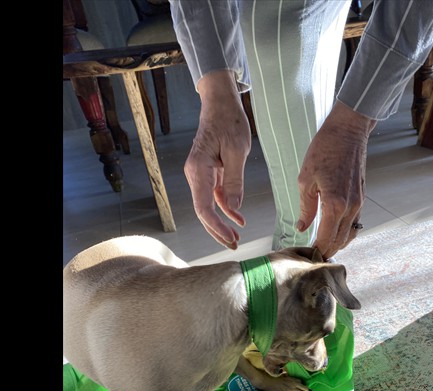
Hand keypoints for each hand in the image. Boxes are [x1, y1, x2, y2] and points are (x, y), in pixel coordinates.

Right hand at [184, 70, 251, 249]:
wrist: (220, 103)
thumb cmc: (229, 121)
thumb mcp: (238, 151)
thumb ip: (234, 182)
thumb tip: (233, 209)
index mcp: (198, 169)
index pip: (203, 206)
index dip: (216, 226)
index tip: (230, 238)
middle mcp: (195, 173)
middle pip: (203, 210)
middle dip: (217, 230)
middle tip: (233, 245)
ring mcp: (200, 174)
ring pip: (208, 205)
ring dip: (221, 222)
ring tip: (236, 238)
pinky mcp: (208, 173)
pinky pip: (214, 195)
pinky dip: (225, 208)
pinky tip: (236, 219)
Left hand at [297, 101, 376, 259]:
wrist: (348, 131)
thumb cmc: (324, 150)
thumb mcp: (305, 179)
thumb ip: (305, 207)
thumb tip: (302, 227)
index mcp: (334, 204)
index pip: (327, 238)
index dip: (318, 250)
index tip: (309, 256)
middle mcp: (350, 207)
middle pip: (340, 241)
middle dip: (328, 251)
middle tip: (315, 256)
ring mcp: (359, 203)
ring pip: (350, 233)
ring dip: (338, 243)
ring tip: (324, 246)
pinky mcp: (362, 197)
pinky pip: (355, 222)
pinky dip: (345, 231)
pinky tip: (334, 231)